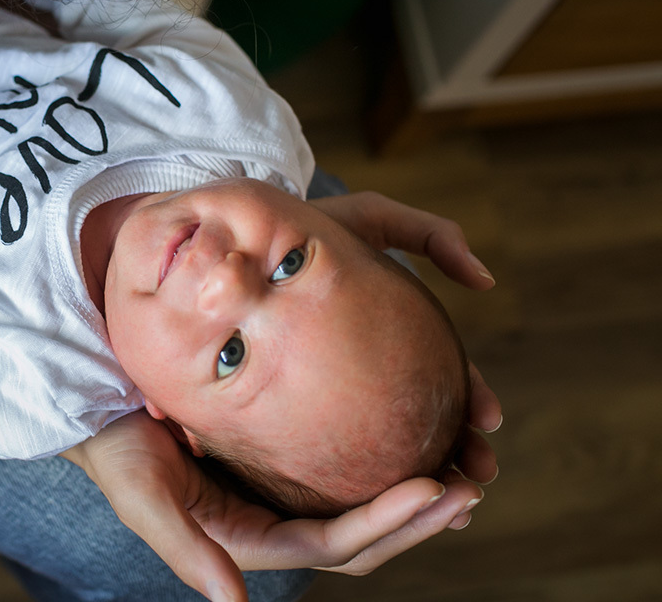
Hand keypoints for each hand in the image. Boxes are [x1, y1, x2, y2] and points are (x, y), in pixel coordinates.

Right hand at [64, 411, 483, 601]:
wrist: (99, 399)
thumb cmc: (117, 449)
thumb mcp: (144, 496)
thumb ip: (187, 549)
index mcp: (252, 537)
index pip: (335, 544)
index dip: (388, 524)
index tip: (437, 487)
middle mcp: (276, 521)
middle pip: (364, 535)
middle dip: (421, 516)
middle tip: (473, 482)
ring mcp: (282, 488)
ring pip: (363, 503)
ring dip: (416, 493)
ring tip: (468, 463)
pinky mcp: (283, 453)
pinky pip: (345, 461)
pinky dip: (385, 454)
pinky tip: (417, 425)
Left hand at [311, 191, 502, 512]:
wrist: (233, 239)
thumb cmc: (304, 224)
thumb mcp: (368, 219)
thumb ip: (429, 234)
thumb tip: (486, 281)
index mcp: (389, 335)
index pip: (445, 377)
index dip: (472, 399)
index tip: (488, 421)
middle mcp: (367, 369)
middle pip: (424, 422)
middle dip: (458, 453)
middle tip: (476, 477)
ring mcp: (332, 391)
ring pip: (386, 449)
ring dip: (421, 480)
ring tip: (444, 503)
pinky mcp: (291, 409)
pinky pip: (328, 451)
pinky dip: (360, 479)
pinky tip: (369, 501)